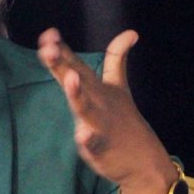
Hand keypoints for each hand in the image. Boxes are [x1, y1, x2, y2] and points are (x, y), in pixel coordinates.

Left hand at [37, 28, 177, 193]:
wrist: (145, 160)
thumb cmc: (123, 120)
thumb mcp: (118, 87)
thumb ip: (117, 59)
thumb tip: (131, 32)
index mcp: (96, 87)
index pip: (76, 65)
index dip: (61, 50)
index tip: (48, 34)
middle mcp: (98, 101)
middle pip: (77, 81)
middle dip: (62, 65)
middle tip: (49, 48)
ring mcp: (101, 124)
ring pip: (86, 108)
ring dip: (77, 94)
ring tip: (70, 79)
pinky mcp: (103, 147)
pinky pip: (94, 144)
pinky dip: (89, 139)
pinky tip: (83, 135)